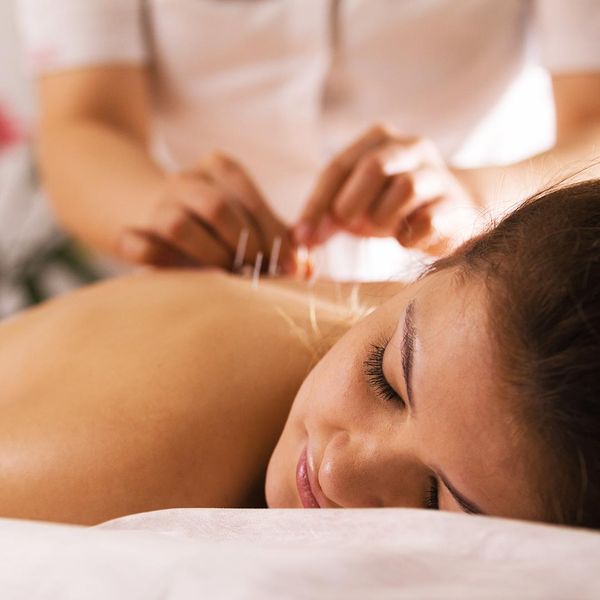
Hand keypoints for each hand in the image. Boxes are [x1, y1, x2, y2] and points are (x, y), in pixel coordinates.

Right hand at [116, 153, 296, 271]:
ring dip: (209, 257)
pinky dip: (153, 257)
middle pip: (218, 210)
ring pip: (180, 226)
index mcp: (218, 168)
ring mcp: (155, 204)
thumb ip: (276, 238)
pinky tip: (176, 273)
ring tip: (227, 277)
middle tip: (258, 273)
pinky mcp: (126, 231)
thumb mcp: (245, 220)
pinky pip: (138, 245)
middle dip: (244, 247)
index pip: (249, 199)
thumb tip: (309, 267)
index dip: (273, 234)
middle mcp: (185, 180)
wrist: (146, 208)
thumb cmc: (212, 223)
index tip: (292, 267)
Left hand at [294, 125, 479, 255]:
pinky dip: (409, 237)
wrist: (454, 211)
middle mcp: (412, 147)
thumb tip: (301, 238)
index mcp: (380, 139)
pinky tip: (407, 237)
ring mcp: (438, 174)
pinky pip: (427, 221)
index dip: (316, 204)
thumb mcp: (357, 202)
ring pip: (405, 188)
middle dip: (352, 203)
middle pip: (374, 166)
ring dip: (384, 218)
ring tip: (386, 227)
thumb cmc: (393, 205)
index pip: (339, 166)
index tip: (303, 236)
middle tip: (349, 225)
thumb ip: (328, 215)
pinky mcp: (454, 205)